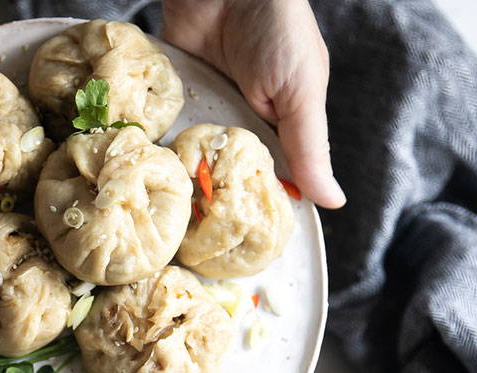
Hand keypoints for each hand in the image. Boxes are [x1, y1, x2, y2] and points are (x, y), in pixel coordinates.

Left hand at [163, 0, 345, 207]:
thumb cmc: (277, 30)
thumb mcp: (300, 92)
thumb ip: (310, 148)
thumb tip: (334, 203)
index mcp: (279, 122)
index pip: (268, 174)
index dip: (254, 204)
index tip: (240, 238)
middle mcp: (240, 116)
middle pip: (223, 167)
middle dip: (210, 190)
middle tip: (193, 224)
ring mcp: (205, 103)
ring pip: (189, 149)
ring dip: (179, 166)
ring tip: (163, 195)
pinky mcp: (174, 88)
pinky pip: (162, 121)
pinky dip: (154, 135)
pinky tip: (143, 160)